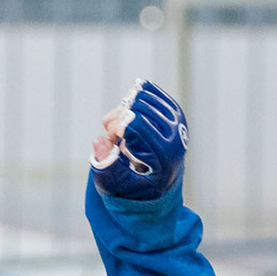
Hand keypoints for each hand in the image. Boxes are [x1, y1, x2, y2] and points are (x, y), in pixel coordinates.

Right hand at [89, 80, 187, 200]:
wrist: (161, 178)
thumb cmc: (138, 183)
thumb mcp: (119, 184)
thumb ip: (106, 167)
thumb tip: (99, 141)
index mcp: (165, 155)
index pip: (138, 123)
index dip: (117, 126)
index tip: (111, 138)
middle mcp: (176, 135)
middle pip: (139, 107)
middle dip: (119, 119)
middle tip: (114, 136)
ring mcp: (178, 120)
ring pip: (142, 97)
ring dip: (124, 110)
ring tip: (122, 130)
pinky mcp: (174, 109)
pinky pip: (148, 91)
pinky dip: (132, 100)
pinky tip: (128, 116)